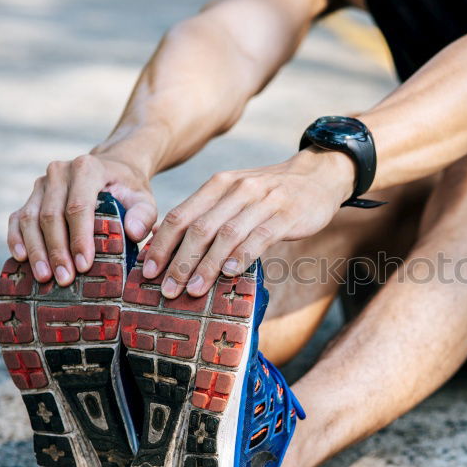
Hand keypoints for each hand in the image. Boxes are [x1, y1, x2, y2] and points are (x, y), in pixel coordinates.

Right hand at [8, 153, 156, 284]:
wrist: (111, 171)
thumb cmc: (128, 191)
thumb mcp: (143, 199)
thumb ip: (143, 215)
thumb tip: (132, 233)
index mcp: (87, 168)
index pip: (78, 206)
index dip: (79, 237)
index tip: (84, 265)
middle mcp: (59, 172)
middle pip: (51, 215)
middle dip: (57, 250)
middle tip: (65, 279)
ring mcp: (41, 184)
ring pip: (30, 218)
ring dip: (36, 250)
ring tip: (45, 277)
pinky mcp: (31, 197)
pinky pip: (17, 219)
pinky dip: (16, 239)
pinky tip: (21, 258)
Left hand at [142, 148, 354, 297]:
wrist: (317, 176)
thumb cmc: (271, 193)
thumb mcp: (235, 194)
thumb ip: (207, 213)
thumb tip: (167, 239)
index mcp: (219, 185)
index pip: (181, 216)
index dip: (162, 245)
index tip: (148, 272)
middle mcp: (237, 190)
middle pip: (199, 228)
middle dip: (179, 262)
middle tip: (167, 289)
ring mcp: (263, 201)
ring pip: (226, 235)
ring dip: (207, 265)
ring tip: (194, 290)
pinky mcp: (286, 214)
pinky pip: (260, 236)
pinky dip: (242, 256)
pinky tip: (229, 274)